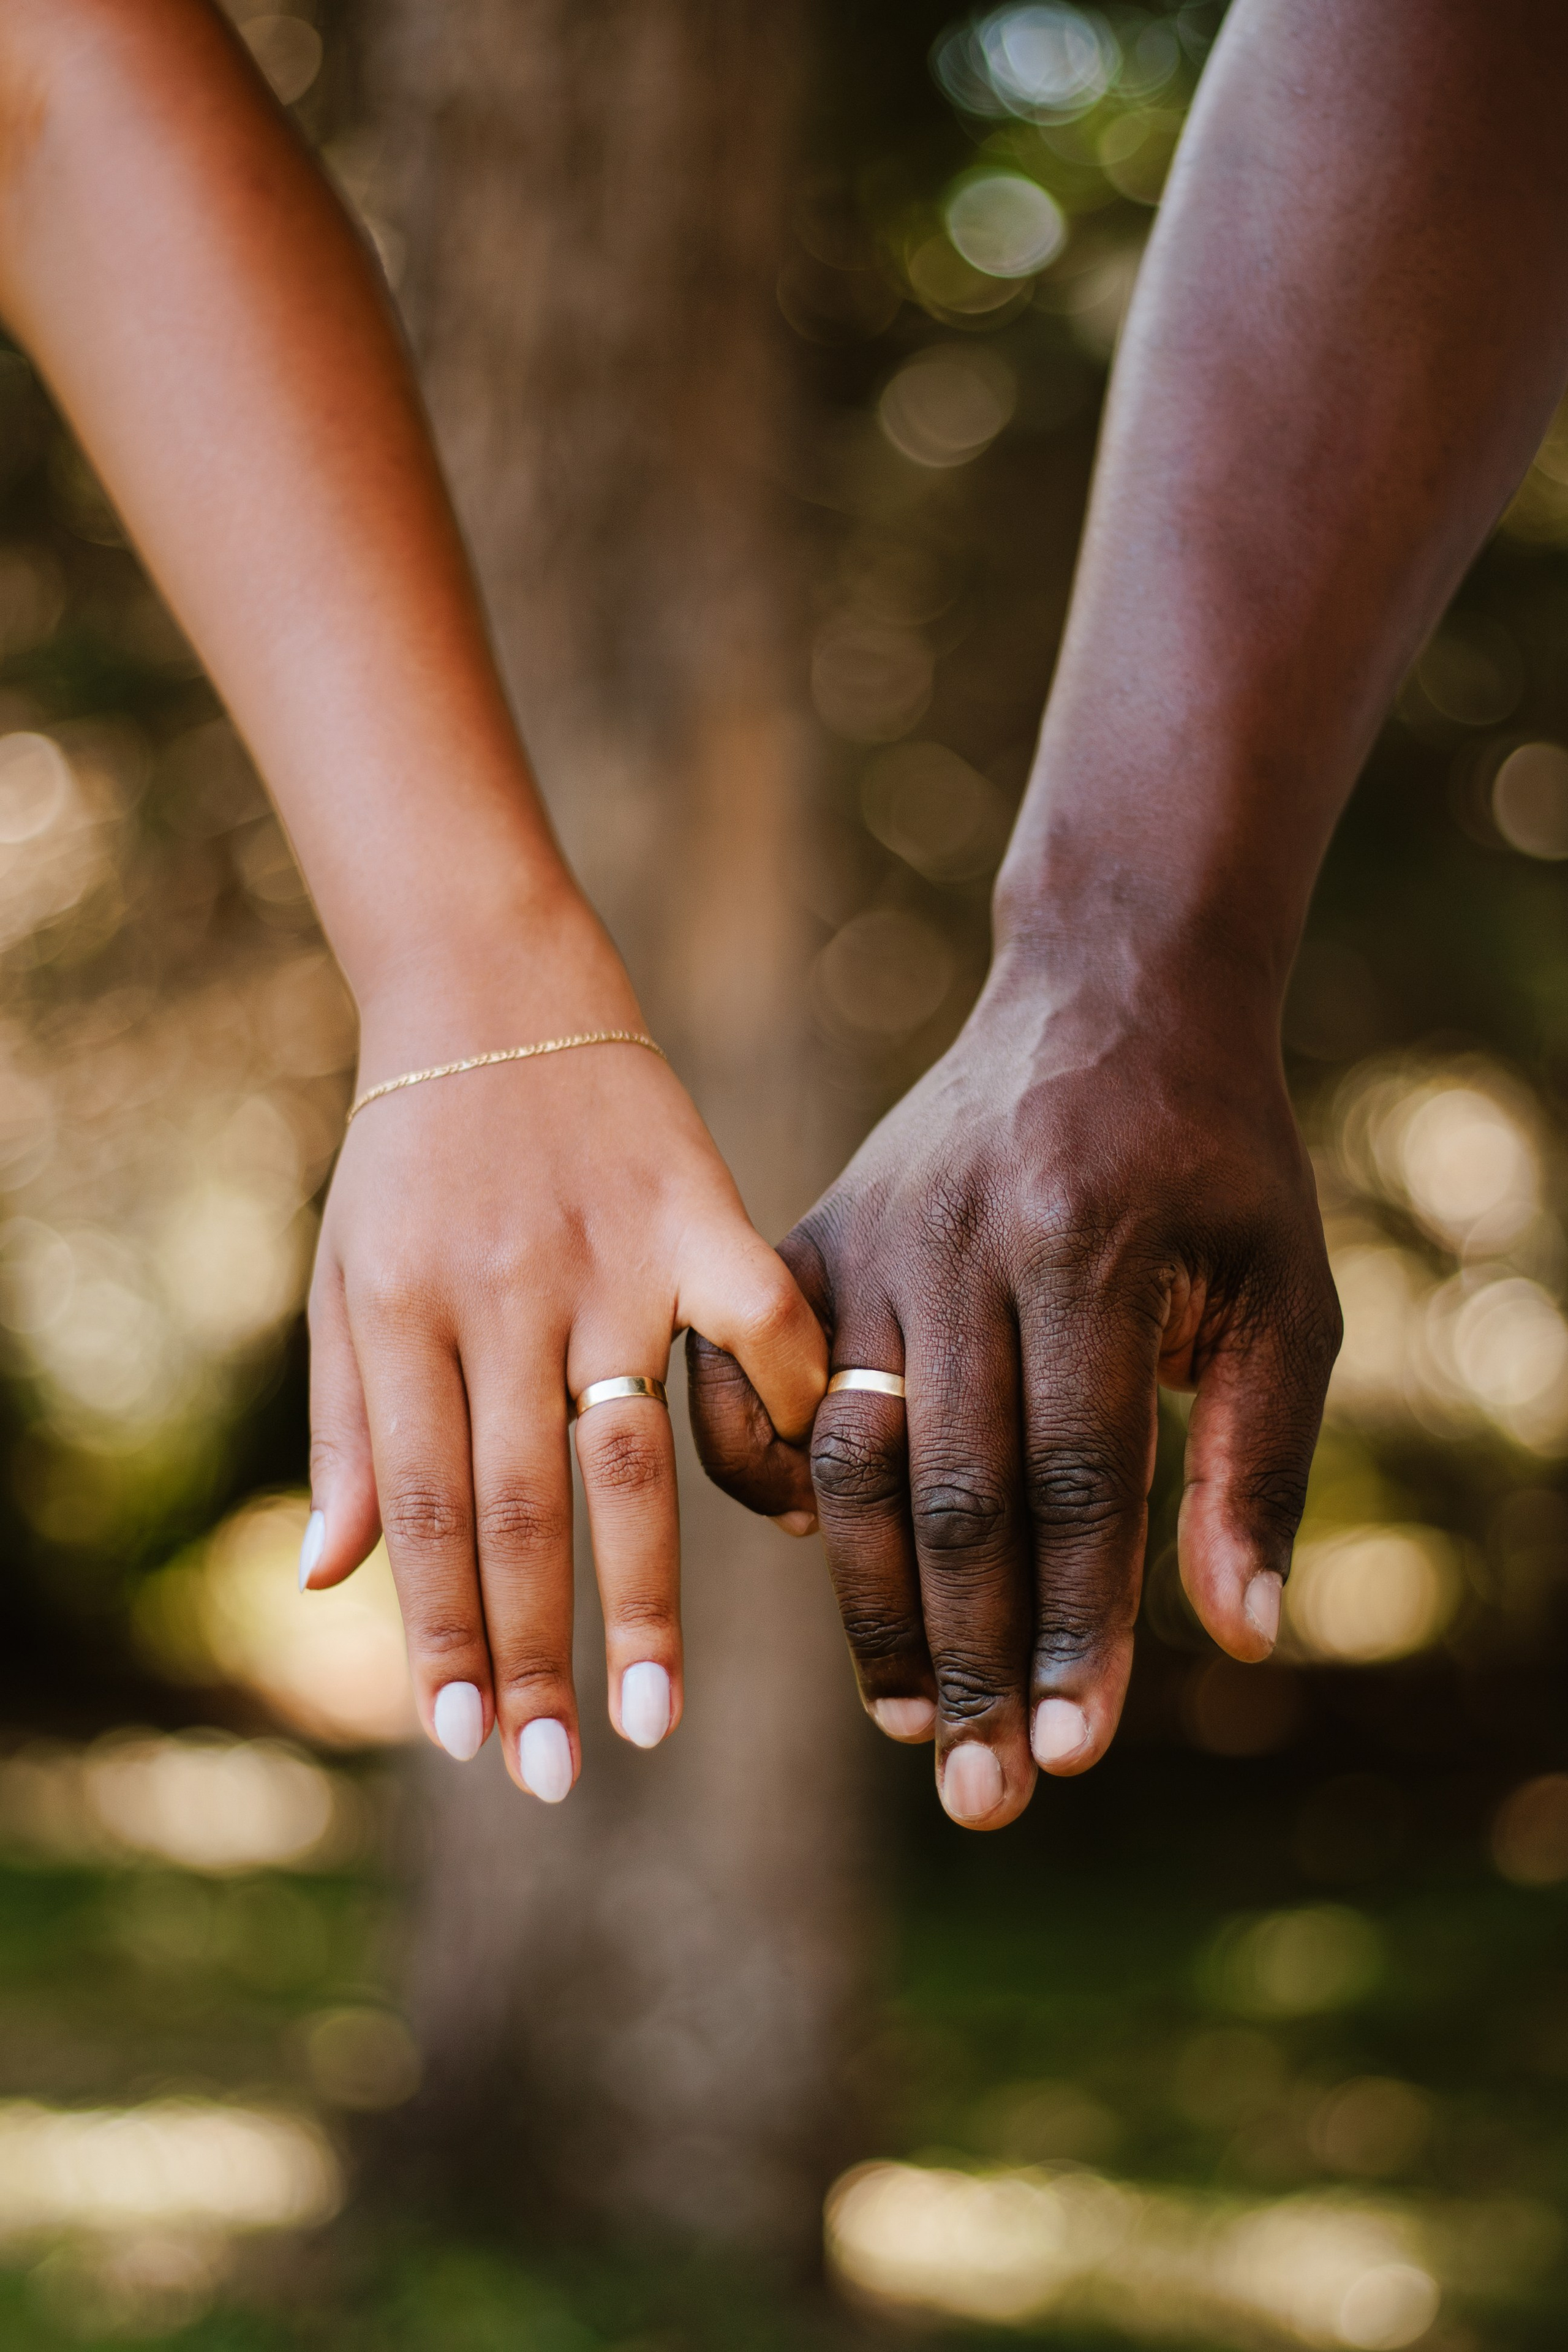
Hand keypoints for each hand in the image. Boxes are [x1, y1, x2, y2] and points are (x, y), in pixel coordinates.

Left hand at [303, 907, 826, 1799]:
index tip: (464, 1743)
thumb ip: (344, 1428)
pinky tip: (797, 1511)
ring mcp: (605, 1258)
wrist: (488, 982)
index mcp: (401, 1315)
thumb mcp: (344, 1278)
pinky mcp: (697, 1212)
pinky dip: (780, 1410)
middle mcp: (498, 1298)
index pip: (425, 1510)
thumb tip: (330, 1584)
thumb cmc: (409, 1151)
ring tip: (657, 1716)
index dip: (441, 1635)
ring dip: (641, 1598)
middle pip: (519, 1509)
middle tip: (556, 1774)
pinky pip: (754, 1324)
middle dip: (535, 1655)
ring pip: (623, 1454)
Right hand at [690, 938, 1339, 1829]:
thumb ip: (1263, 1458)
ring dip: (873, 1602)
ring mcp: (872, 1236)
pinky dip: (766, 1476)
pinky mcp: (808, 1233)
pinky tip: (816, 1558)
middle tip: (981, 1797)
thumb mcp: (1287, 1289)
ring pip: (850, 1453)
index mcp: (1096, 1249)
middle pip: (957, 1489)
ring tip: (905, 1720)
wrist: (1108, 998)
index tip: (1075, 1754)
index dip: (1077, 1626)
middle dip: (971, 1656)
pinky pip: (754, 1381)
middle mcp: (966, 1244)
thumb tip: (1241, 1637)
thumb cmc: (1216, 1163)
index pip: (1082, 1477)